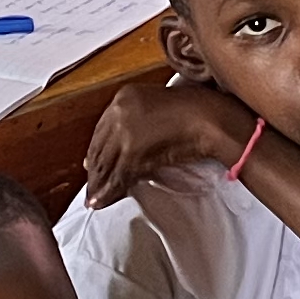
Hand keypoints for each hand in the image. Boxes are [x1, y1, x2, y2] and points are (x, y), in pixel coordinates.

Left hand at [79, 76, 251, 201]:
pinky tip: (103, 202)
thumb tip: (114, 151)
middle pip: (99, 148)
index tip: (90, 167)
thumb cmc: (194, 113)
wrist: (209, 119)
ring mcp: (124, 130)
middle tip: (92, 189)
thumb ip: (134, 124)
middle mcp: (119, 111)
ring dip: (99, 186)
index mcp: (123, 96)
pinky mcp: (132, 151)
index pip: (100, 130)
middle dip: (95, 172)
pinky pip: (117, 177)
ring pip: (105, 164)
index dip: (94, 153)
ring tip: (95, 201)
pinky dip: (108, 193)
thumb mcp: (156, 110)